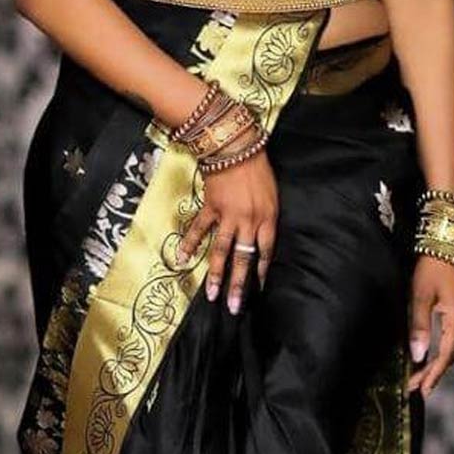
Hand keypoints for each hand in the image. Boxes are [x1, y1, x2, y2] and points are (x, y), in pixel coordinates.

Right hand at [174, 143, 277, 315]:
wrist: (237, 146)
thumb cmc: (258, 169)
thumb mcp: (271, 195)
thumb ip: (265, 217)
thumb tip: (259, 238)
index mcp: (267, 218)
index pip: (266, 252)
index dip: (262, 272)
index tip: (258, 289)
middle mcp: (248, 222)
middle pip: (244, 259)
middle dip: (238, 284)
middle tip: (233, 306)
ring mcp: (228, 216)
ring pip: (221, 251)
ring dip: (216, 274)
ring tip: (211, 294)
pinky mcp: (211, 208)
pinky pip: (199, 230)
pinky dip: (190, 244)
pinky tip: (182, 258)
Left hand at [407, 254, 453, 396]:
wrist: (447, 244)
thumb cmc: (431, 268)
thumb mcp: (420, 296)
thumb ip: (419, 326)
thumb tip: (418, 355)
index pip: (445, 355)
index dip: (432, 374)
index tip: (421, 390)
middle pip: (451, 355)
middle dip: (433, 373)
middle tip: (416, 388)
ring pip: (453, 347)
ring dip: (437, 363)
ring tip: (421, 378)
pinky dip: (442, 350)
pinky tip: (431, 356)